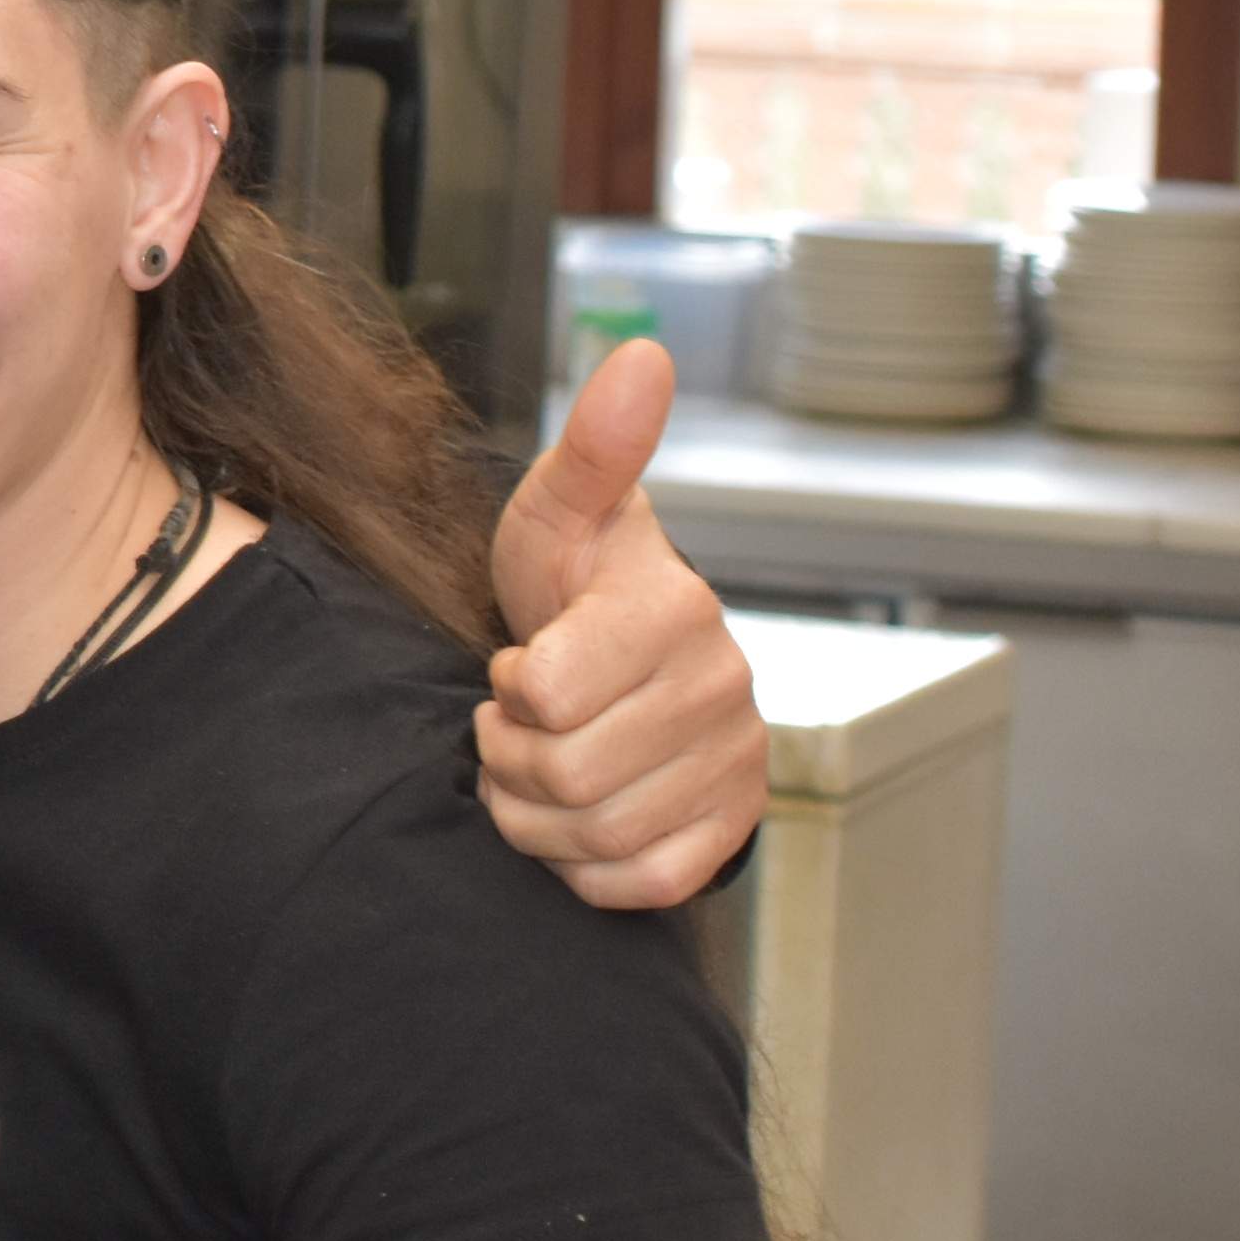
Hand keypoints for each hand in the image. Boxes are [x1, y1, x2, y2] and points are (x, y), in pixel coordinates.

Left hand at [474, 341, 764, 910]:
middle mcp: (725, 689)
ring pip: (594, 837)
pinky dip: (584, 866)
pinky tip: (577, 817)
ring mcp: (735, 767)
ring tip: (537, 765)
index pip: (542, 692)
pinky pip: (637, 885)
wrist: (620, 671)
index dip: (504, 691)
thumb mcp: (558, 513)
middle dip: (509, 758)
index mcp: (677, 611)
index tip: (514, 663)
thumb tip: (642, 355)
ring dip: (535, 815)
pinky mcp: (729, 834)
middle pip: (563, 775)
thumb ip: (593, 448)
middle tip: (513, 725)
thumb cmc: (570, 585)